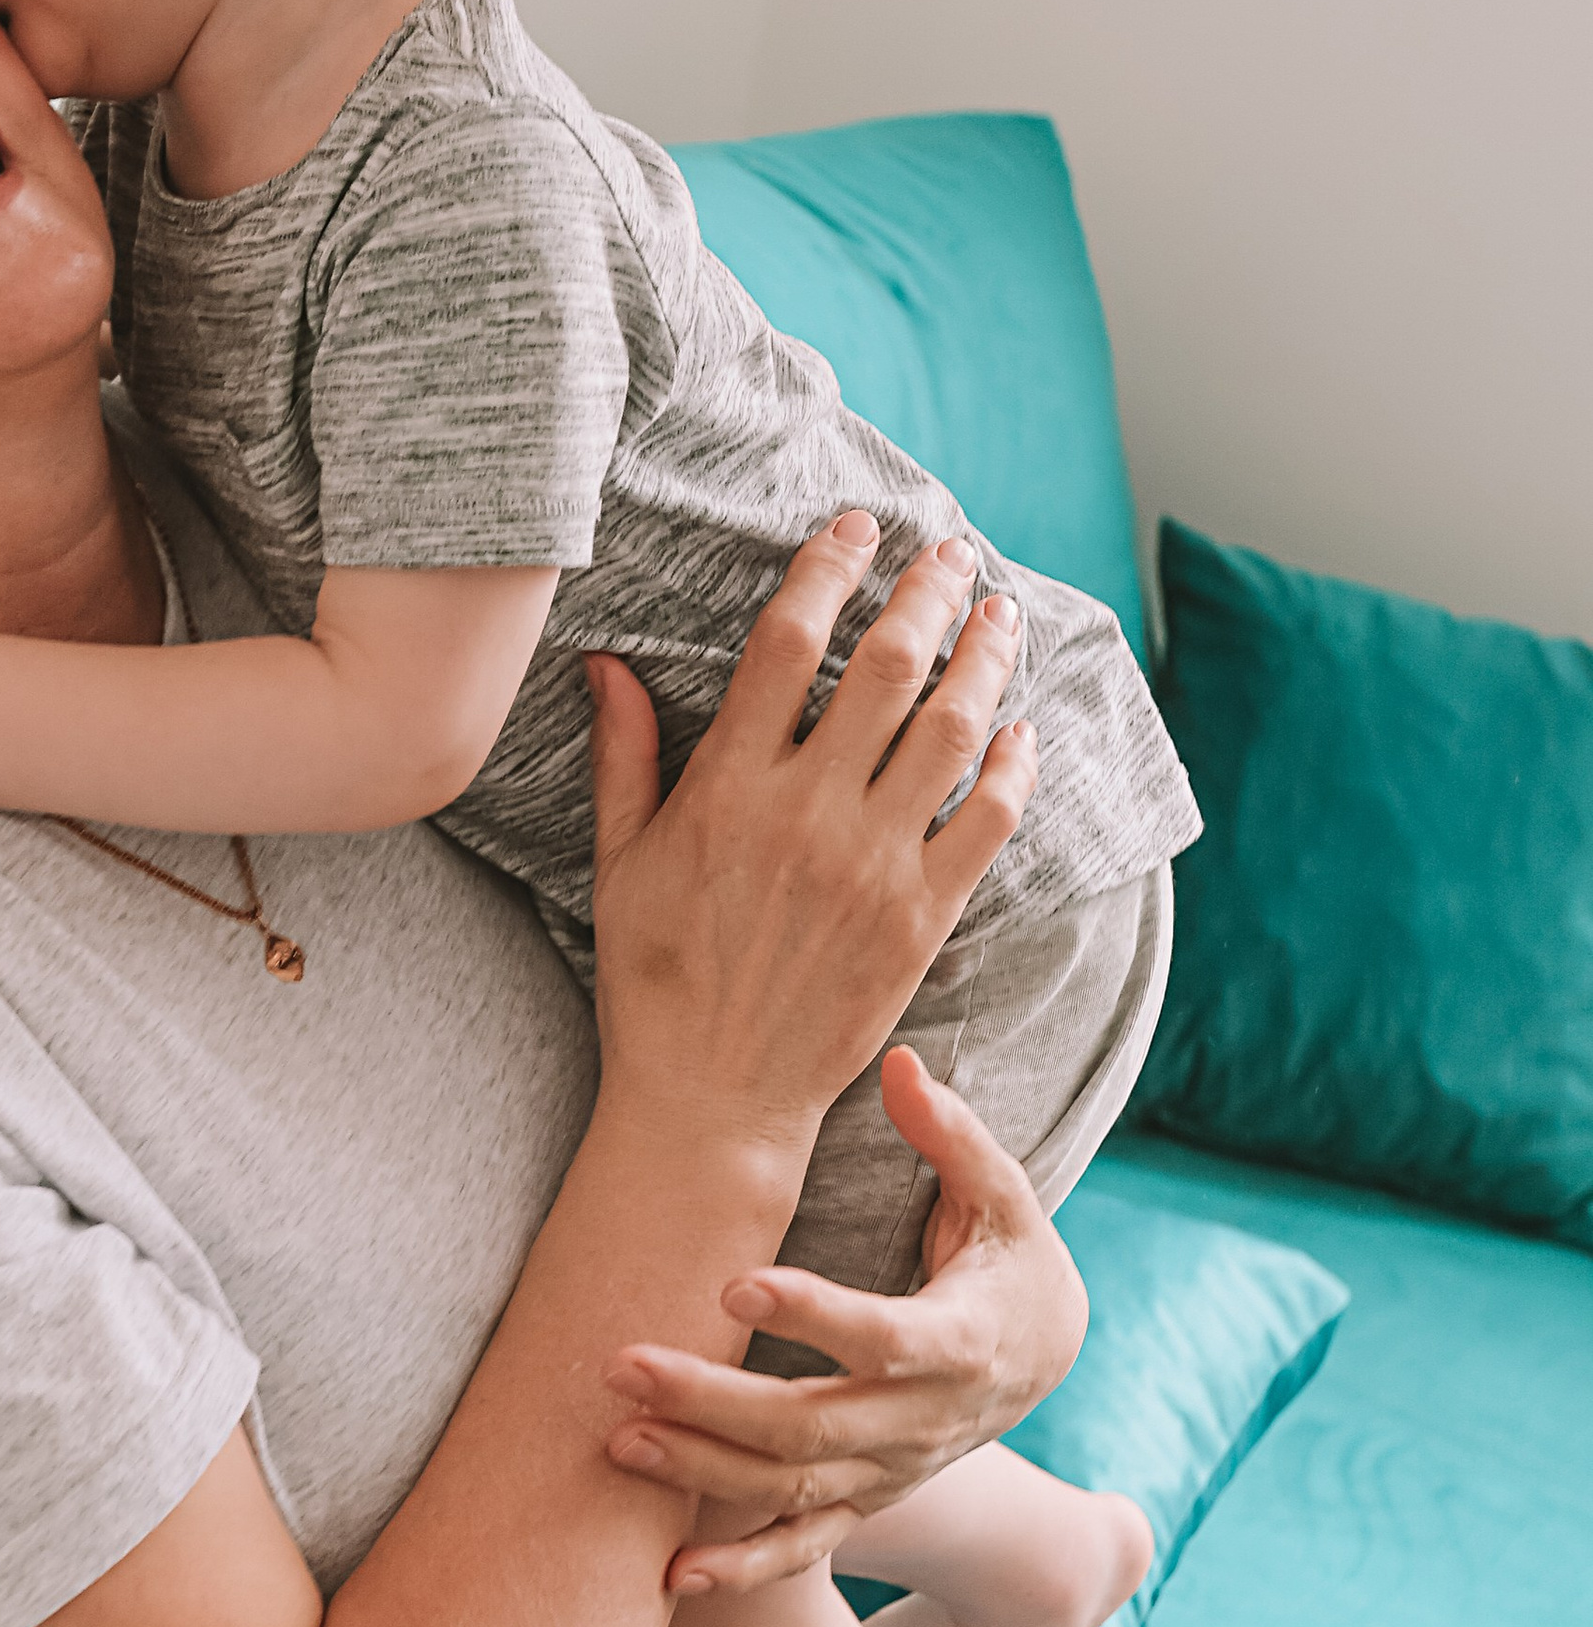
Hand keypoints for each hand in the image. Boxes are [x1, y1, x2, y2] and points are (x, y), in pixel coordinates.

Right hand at [584, 512, 1035, 1164]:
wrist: (712, 1098)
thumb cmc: (654, 980)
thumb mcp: (620, 860)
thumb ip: (624, 754)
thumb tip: (604, 662)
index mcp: (729, 788)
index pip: (790, 641)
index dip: (830, 569)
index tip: (857, 528)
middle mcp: (808, 814)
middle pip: (888, 667)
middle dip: (927, 593)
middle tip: (950, 553)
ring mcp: (873, 865)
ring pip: (950, 729)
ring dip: (985, 657)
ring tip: (1000, 615)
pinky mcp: (922, 918)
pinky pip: (989, 821)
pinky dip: (1014, 765)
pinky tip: (1021, 726)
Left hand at [599, 1049, 1087, 1590]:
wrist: (1046, 1358)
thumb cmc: (1010, 1259)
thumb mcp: (1003, 1195)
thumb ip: (952, 1135)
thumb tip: (899, 1062)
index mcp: (958, 1344)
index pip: (880, 1337)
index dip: (812, 1314)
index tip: (734, 1282)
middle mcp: (923, 1423)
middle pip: (811, 1425)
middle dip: (711, 1401)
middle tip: (622, 1364)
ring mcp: (892, 1472)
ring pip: (791, 1489)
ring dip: (702, 1472)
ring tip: (618, 1441)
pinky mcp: (868, 1499)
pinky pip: (803, 1547)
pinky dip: (742, 1571)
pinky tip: (669, 1578)